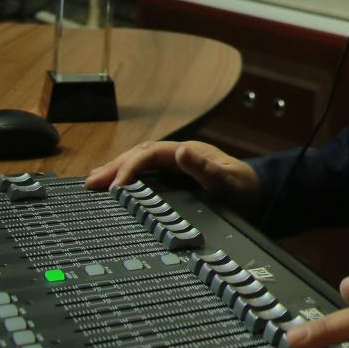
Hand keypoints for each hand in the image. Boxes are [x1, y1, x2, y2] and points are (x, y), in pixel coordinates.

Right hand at [82, 139, 260, 216]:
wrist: (258, 195)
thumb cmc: (244, 189)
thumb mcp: (228, 182)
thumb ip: (206, 169)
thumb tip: (182, 151)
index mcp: (188, 152)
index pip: (150, 153)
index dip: (130, 166)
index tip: (115, 186)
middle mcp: (179, 156)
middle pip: (139, 155)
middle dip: (114, 167)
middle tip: (90, 184)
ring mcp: (176, 166)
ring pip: (139, 163)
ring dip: (116, 170)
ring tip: (92, 182)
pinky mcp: (175, 178)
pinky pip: (145, 173)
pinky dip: (126, 177)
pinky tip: (113, 186)